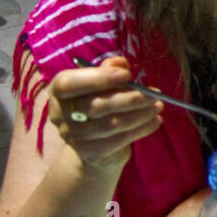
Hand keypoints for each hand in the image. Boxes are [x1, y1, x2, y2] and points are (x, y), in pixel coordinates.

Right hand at [47, 55, 162, 172]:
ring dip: (140, 114)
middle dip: (129, 98)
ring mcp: (72, 136)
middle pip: (95, 106)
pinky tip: (155, 121)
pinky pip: (119, 140)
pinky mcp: (88, 152)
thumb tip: (120, 64)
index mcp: (58, 90)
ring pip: (110, 124)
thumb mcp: (103, 82)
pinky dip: (141, 129)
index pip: (69, 83)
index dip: (98, 78)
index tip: (126, 74)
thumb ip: (109, 69)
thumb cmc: (100, 101)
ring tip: (158, 107)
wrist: (95, 142)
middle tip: (154, 94)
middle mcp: (59, 114)